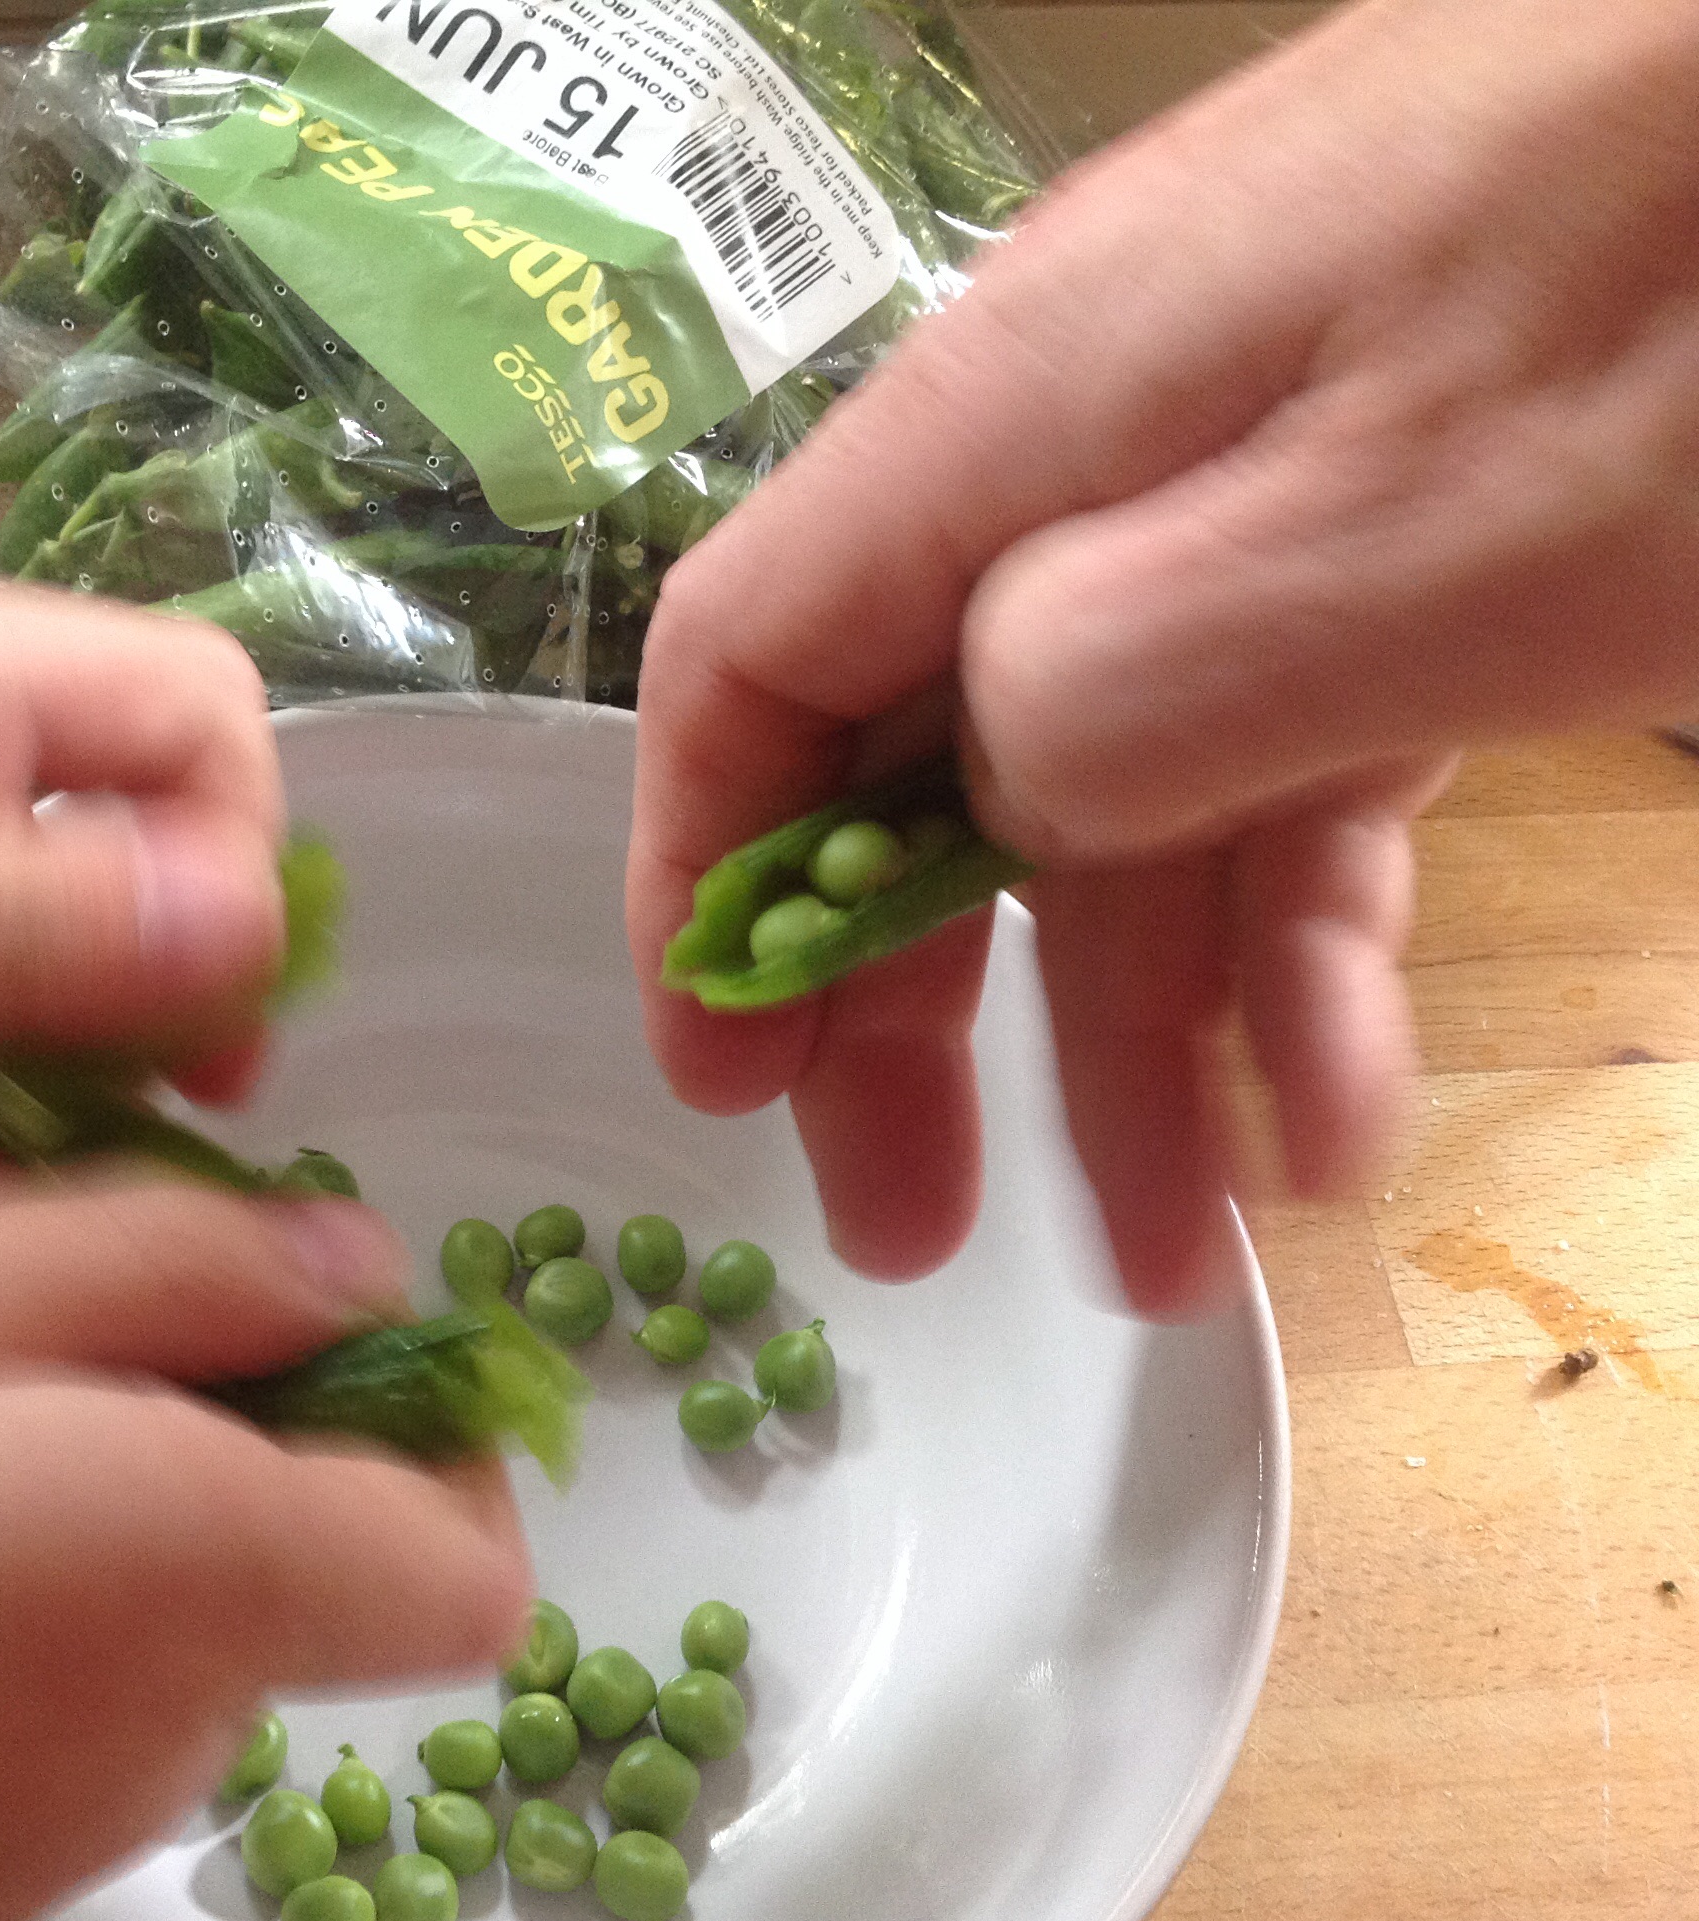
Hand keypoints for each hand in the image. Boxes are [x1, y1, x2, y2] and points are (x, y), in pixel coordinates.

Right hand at [0, 1179, 526, 1920]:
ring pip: (117, 1584)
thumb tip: (357, 1276)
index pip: (462, 1552)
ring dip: (11, 1439)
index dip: (420, 1414)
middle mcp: (152, 1740)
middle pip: (269, 1534)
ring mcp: (30, 1828)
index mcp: (191, 1577)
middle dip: (151, 1367)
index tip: (274, 1293)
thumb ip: (152, 1264)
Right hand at [629, 0, 1698, 1307]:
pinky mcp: (1397, 514)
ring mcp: (1251, 478)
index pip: (749, 662)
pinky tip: (1343, 1092)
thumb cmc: (1697, 293)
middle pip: (917, 751)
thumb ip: (1107, 698)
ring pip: (1125, 786)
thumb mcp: (1392, 554)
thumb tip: (973, 794)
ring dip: (1137, 1022)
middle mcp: (1093, 444)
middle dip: (912, 1006)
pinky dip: (1299, 930)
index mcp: (1020, 420)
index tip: (723, 1086)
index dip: (703, 881)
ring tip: (1180, 1245)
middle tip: (917, 1227)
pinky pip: (1294, 750)